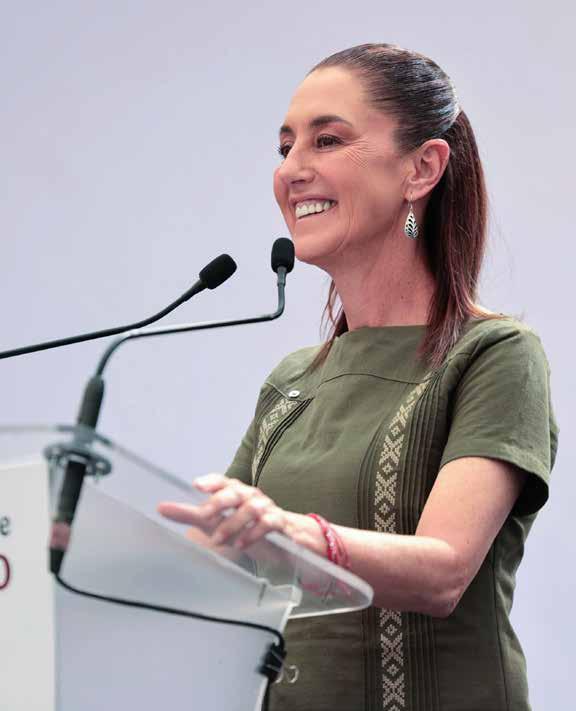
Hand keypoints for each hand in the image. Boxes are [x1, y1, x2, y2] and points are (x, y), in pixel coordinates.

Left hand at [157, 473, 290, 550]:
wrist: (284, 538)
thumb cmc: (244, 526)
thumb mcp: (215, 522)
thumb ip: (189, 515)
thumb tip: (160, 508)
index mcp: (235, 492)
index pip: (223, 481)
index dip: (211, 481)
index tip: (197, 485)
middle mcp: (250, 496)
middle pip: (236, 492)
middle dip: (219, 502)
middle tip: (204, 516)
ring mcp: (266, 508)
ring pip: (252, 508)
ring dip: (234, 523)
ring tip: (218, 539)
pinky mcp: (279, 522)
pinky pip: (269, 522)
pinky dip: (254, 532)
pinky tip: (241, 543)